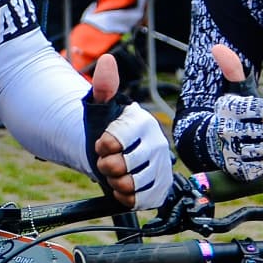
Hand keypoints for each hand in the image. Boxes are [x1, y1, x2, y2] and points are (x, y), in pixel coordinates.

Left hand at [86, 58, 172, 211]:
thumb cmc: (105, 127)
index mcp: (142, 123)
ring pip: (133, 184)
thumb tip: (107, 62)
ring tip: (114, 174)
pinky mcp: (161, 188)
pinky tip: (123, 188)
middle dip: (106, 165)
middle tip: (105, 161)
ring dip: (115, 182)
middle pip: (123, 165)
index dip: (102, 145)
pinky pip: (143, 201)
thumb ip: (103, 86)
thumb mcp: (100, 106)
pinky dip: (127, 198)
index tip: (101, 144)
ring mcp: (162, 167)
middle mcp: (157, 143)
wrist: (114, 153)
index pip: (115, 140)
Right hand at [206, 43, 262, 178]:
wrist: (206, 144)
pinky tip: (259, 159)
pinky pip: (262, 169)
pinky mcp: (235, 171)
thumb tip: (218, 47)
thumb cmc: (228, 116)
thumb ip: (231, 69)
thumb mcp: (230, 92)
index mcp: (228, 109)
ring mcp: (230, 152)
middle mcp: (226, 130)